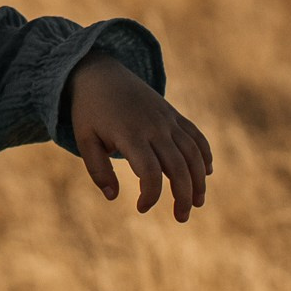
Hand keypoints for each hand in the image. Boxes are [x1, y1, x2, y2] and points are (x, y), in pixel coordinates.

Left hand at [66, 53, 212, 220]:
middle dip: (183, 197)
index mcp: (130, 135)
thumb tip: (113, 197)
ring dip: (199, 181)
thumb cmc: (89, 111)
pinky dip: (204, 154)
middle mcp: (154, 127)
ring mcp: (167, 119)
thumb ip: (98, 170)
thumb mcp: (85, 139)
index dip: (150, 195)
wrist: (100, 72)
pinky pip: (196, 136)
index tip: (141, 208)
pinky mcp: (173, 114)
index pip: (150, 172)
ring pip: (193, 153)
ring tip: (197, 203)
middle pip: (179, 167)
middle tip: (181, 218)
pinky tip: (206, 173)